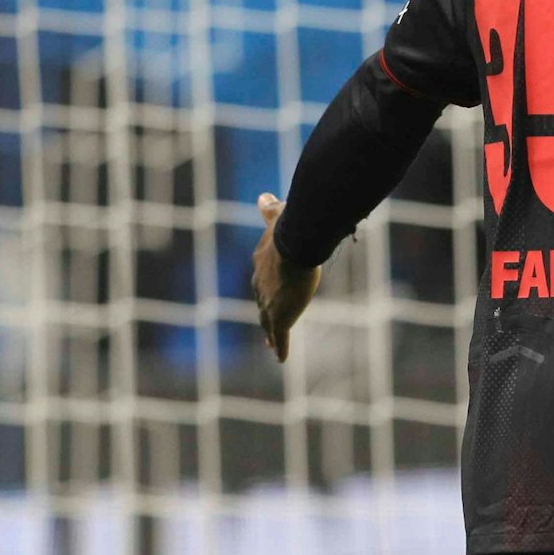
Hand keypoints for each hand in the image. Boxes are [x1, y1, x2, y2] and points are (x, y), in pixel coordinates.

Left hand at [251, 193, 320, 362]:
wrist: (293, 246)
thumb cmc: (287, 230)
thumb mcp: (276, 219)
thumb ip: (268, 210)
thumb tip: (263, 196)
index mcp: (261, 266)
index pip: (262, 280)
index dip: (266, 287)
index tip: (268, 292)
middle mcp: (261, 287)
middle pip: (262, 304)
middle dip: (265, 312)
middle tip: (267, 323)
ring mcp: (269, 304)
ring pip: (268, 323)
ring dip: (270, 333)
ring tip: (270, 344)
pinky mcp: (280, 317)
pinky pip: (279, 336)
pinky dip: (279, 347)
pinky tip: (279, 358)